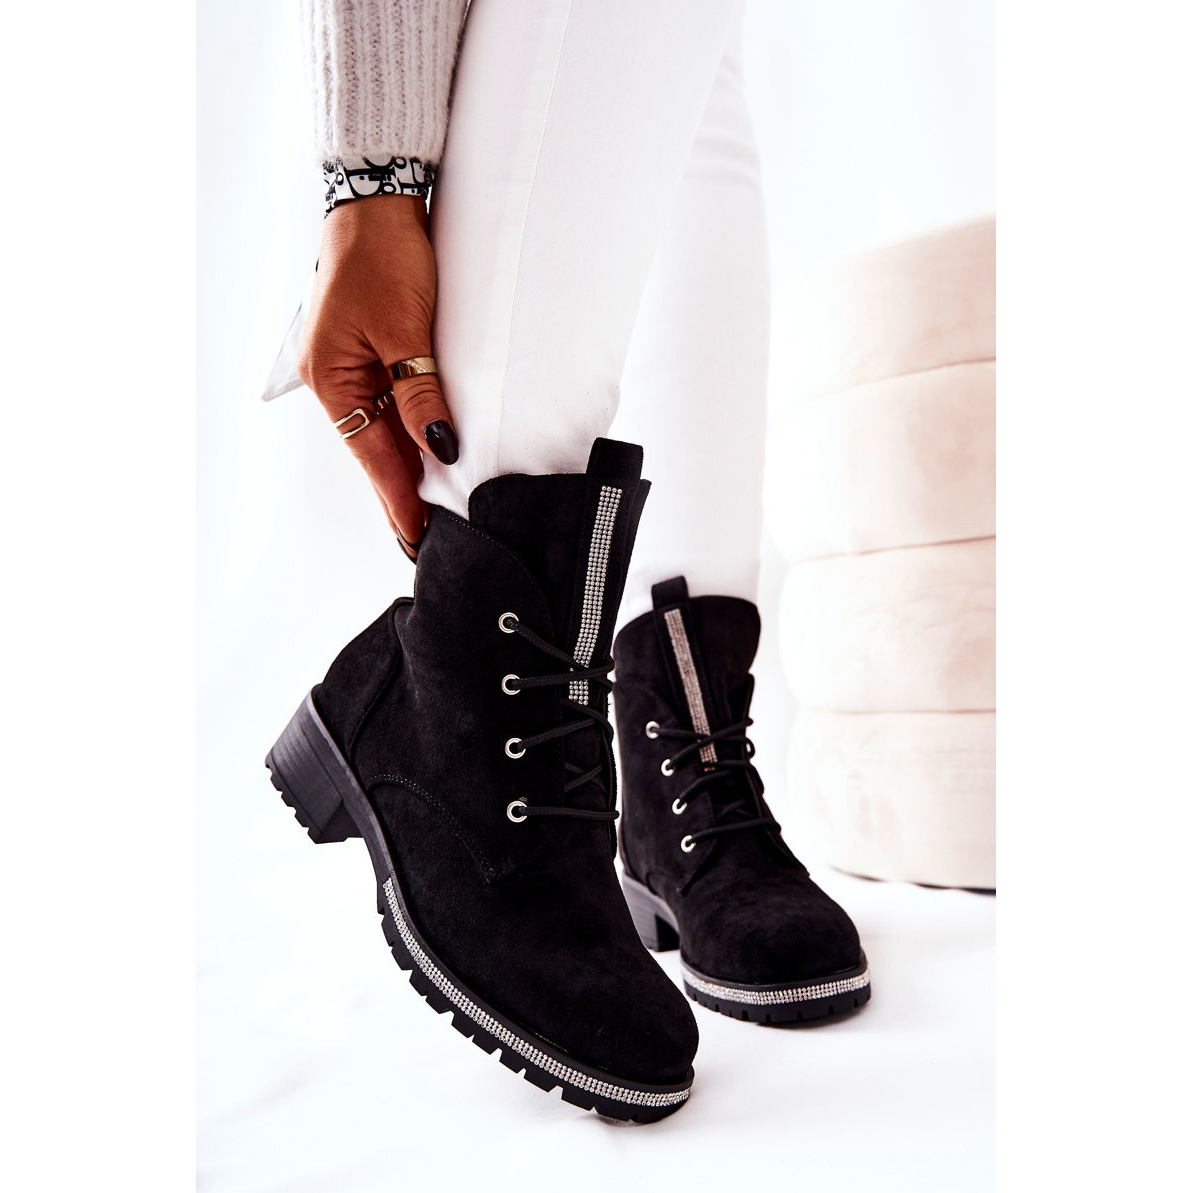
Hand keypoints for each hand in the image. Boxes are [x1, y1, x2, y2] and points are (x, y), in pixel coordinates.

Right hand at [297, 194, 457, 555]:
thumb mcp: (407, 331)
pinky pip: (388, 404)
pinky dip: (407, 431)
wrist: (378, 202)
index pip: (371, 453)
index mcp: (331, 376)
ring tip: (428, 510)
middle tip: (422, 538)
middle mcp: (334, 378)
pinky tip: (426, 454)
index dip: (397, 497)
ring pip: (382, 429)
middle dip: (399, 492)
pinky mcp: (370, 351)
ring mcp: (351, 365)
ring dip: (405, 466)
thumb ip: (421, 393)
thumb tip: (441, 447)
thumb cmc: (384, 257)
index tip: (414, 535)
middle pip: (373, 448)